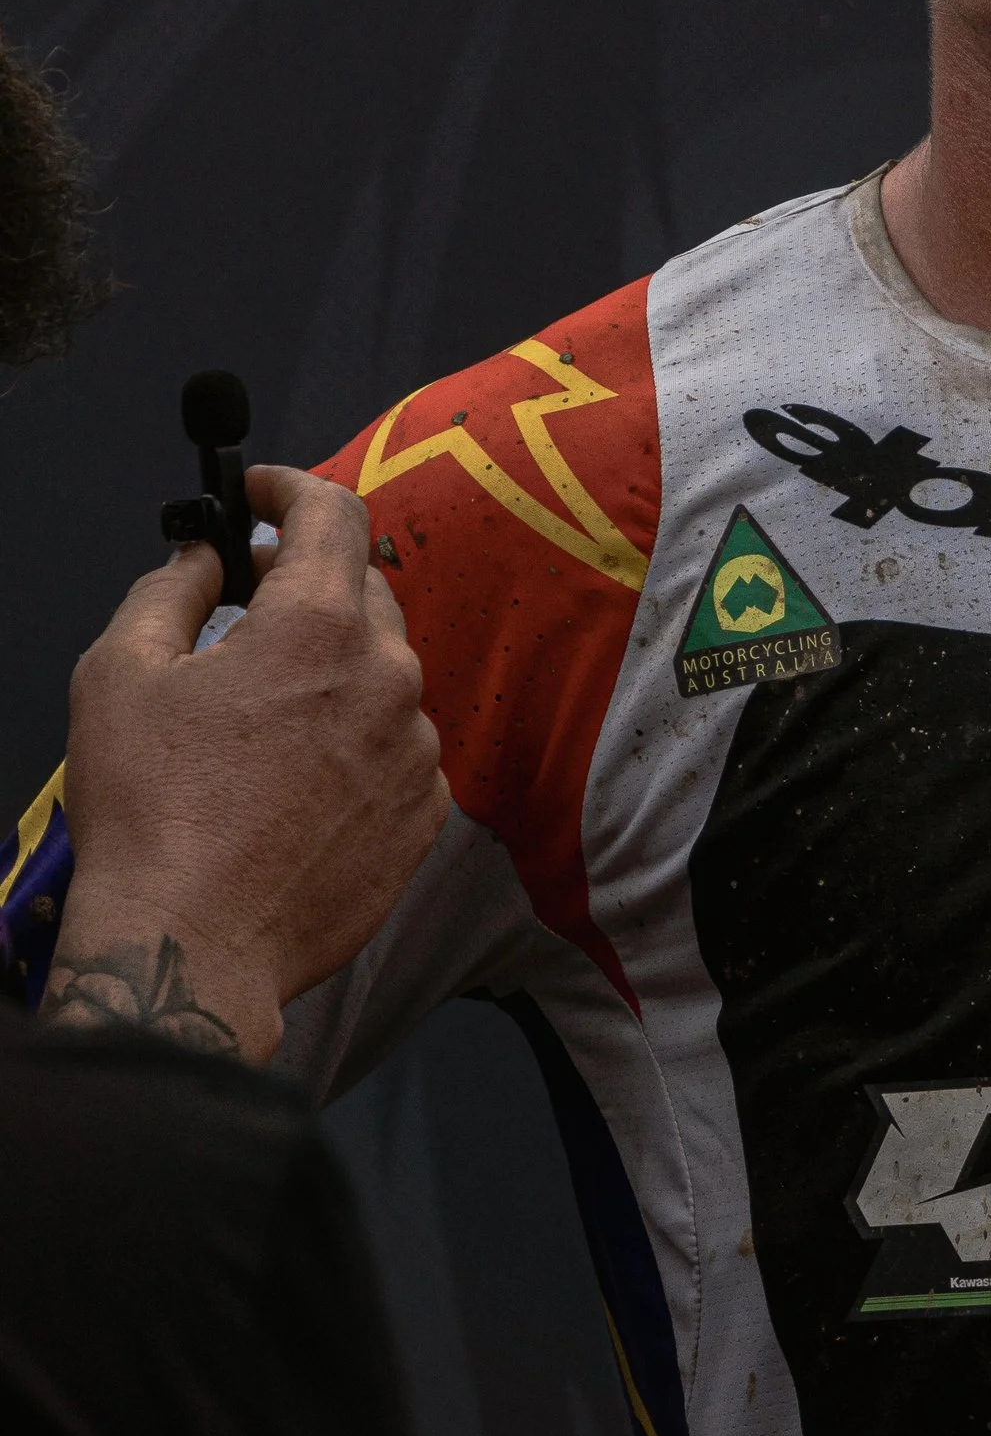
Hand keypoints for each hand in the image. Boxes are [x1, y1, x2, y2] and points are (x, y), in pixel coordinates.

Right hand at [51, 465, 449, 1063]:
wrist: (194, 948)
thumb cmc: (148, 813)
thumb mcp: (120, 674)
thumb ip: (171, 590)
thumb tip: (205, 556)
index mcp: (319, 626)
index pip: (333, 512)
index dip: (291, 487)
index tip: (259, 493)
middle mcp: (390, 676)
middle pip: (363, 591)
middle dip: (308, 582)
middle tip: (249, 600)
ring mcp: (417, 749)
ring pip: (384, 675)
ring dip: (334, 671)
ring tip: (263, 715)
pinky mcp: (426, 814)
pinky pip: (398, 747)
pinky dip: (358, 740)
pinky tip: (299, 778)